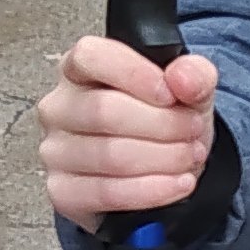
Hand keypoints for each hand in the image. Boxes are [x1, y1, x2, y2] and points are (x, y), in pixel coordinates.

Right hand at [37, 33, 218, 224]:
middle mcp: (59, 107)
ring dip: (163, 159)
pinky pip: (107, 193)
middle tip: (193, 131)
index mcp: (80, 70)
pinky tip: (177, 184)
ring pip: (110, 155)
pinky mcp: (62, 191)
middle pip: (105, 111)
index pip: (90, 57)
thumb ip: (194, 75)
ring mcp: (55, 151)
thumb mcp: (188, 92)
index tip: (171, 94)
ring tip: (189, 156)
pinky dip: (151, 190)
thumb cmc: (161, 122)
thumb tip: (182, 78)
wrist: (159, 170)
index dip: (134, 74)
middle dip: (163, 125)